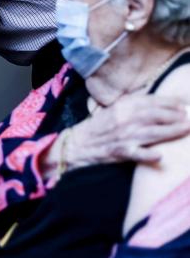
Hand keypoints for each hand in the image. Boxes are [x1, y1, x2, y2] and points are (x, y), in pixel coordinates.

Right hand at [67, 94, 189, 167]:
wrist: (78, 143)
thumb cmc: (99, 127)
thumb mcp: (115, 109)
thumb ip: (133, 104)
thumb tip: (159, 102)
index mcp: (123, 106)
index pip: (151, 101)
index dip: (170, 102)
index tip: (184, 104)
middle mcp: (125, 119)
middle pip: (155, 115)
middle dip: (176, 115)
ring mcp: (123, 135)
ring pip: (152, 132)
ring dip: (172, 130)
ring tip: (187, 128)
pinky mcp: (120, 151)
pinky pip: (136, 153)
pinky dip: (148, 155)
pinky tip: (159, 155)